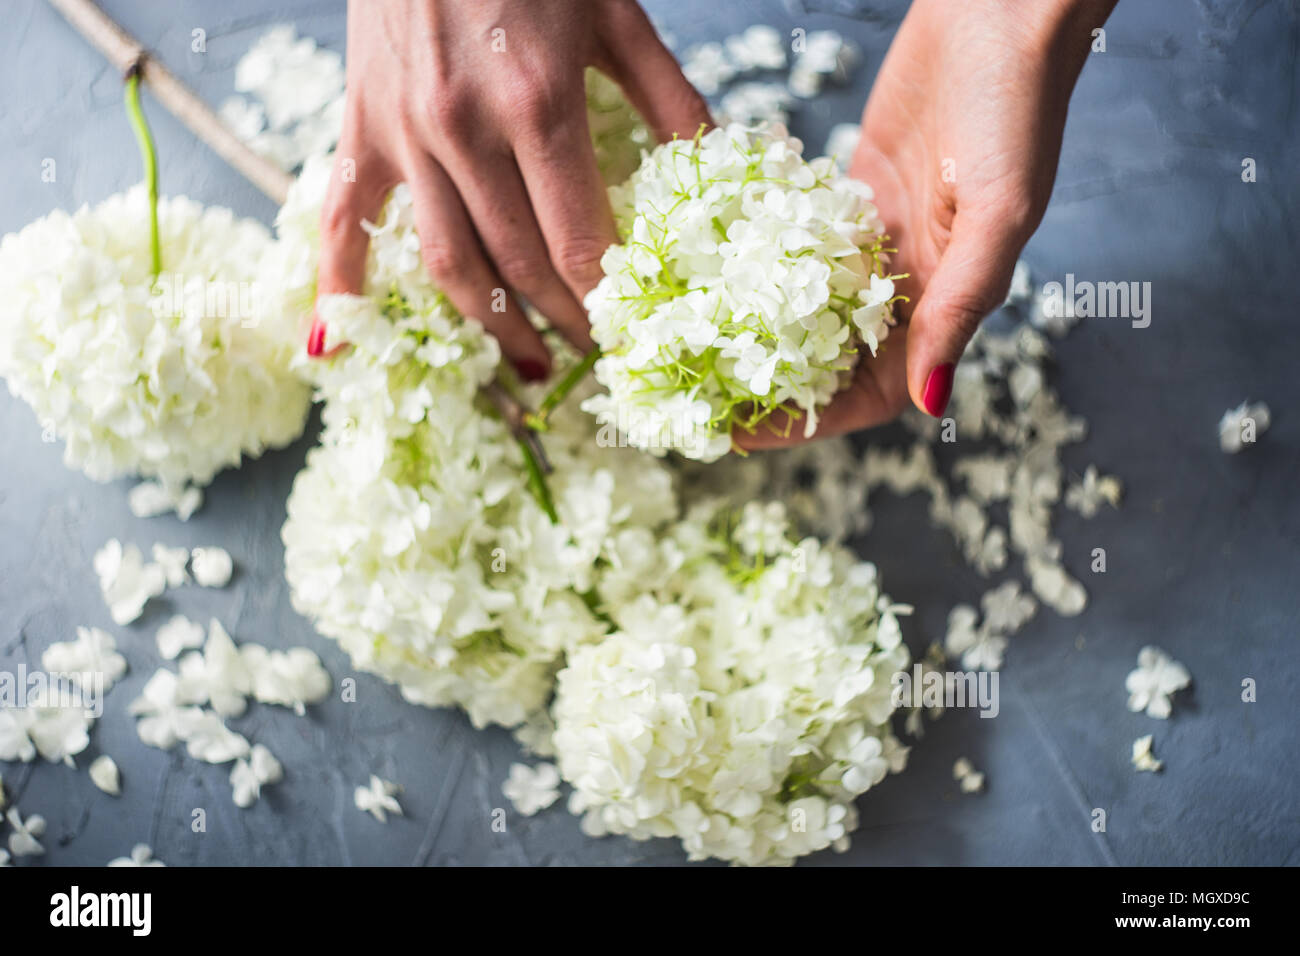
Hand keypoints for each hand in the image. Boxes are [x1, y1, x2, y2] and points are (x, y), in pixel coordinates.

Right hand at [311, 0, 709, 378]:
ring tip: (529, 365)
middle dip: (563, 322)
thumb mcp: (617, 13)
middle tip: (596, 354)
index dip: (606, 303)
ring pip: (447, 261)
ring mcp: (405, 133)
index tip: (632, 336)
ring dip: (490, 327)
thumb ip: (671, 98)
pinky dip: (341, 283)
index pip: (577, 242)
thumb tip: (719, 172)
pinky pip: (342, 218)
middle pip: (517, 265)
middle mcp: (464, 131)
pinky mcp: (360, 123)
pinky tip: (338, 343)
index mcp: (538, 104)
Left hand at [740, 0, 1115, 447]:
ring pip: (811, 305)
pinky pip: (800, 242)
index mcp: (947, 298)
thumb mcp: (997, 214)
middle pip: (832, 358)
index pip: (875, 389)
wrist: (1001, 10)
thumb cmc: (1014, 108)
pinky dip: (761, 262)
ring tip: (691, 346)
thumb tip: (928, 400)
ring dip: (759, 330)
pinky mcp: (853, 192)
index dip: (812, 419)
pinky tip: (708, 273)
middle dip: (771, 384)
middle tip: (699, 395)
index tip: (744, 432)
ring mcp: (877, 236)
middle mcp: (909, 279)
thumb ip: (960, 307)